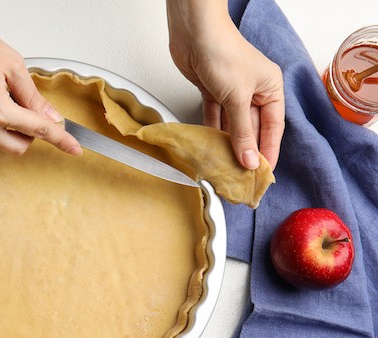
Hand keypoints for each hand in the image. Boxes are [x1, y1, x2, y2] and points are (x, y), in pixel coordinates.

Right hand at [0, 1, 80, 155]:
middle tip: (32, 113)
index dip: (60, 140)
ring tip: (1, 94)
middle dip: (31, 135)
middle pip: (18, 146)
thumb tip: (50, 115)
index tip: (73, 148)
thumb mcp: (12, 65)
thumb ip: (33, 96)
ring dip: (9, 127)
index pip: (39, 130)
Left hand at [167, 2, 283, 169]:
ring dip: (228, 145)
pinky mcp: (212, 91)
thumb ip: (242, 131)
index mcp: (270, 88)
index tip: (262, 173)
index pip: (273, 128)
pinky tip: (210, 148)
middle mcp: (254, 90)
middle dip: (246, 151)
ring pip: (232, 125)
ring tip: (225, 167)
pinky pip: (215, 117)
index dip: (268, 151)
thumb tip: (249, 159)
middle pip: (252, 128)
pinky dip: (212, 132)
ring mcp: (232, 91)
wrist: (195, 32)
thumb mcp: (238, 97)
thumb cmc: (224, 52)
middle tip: (241, 175)